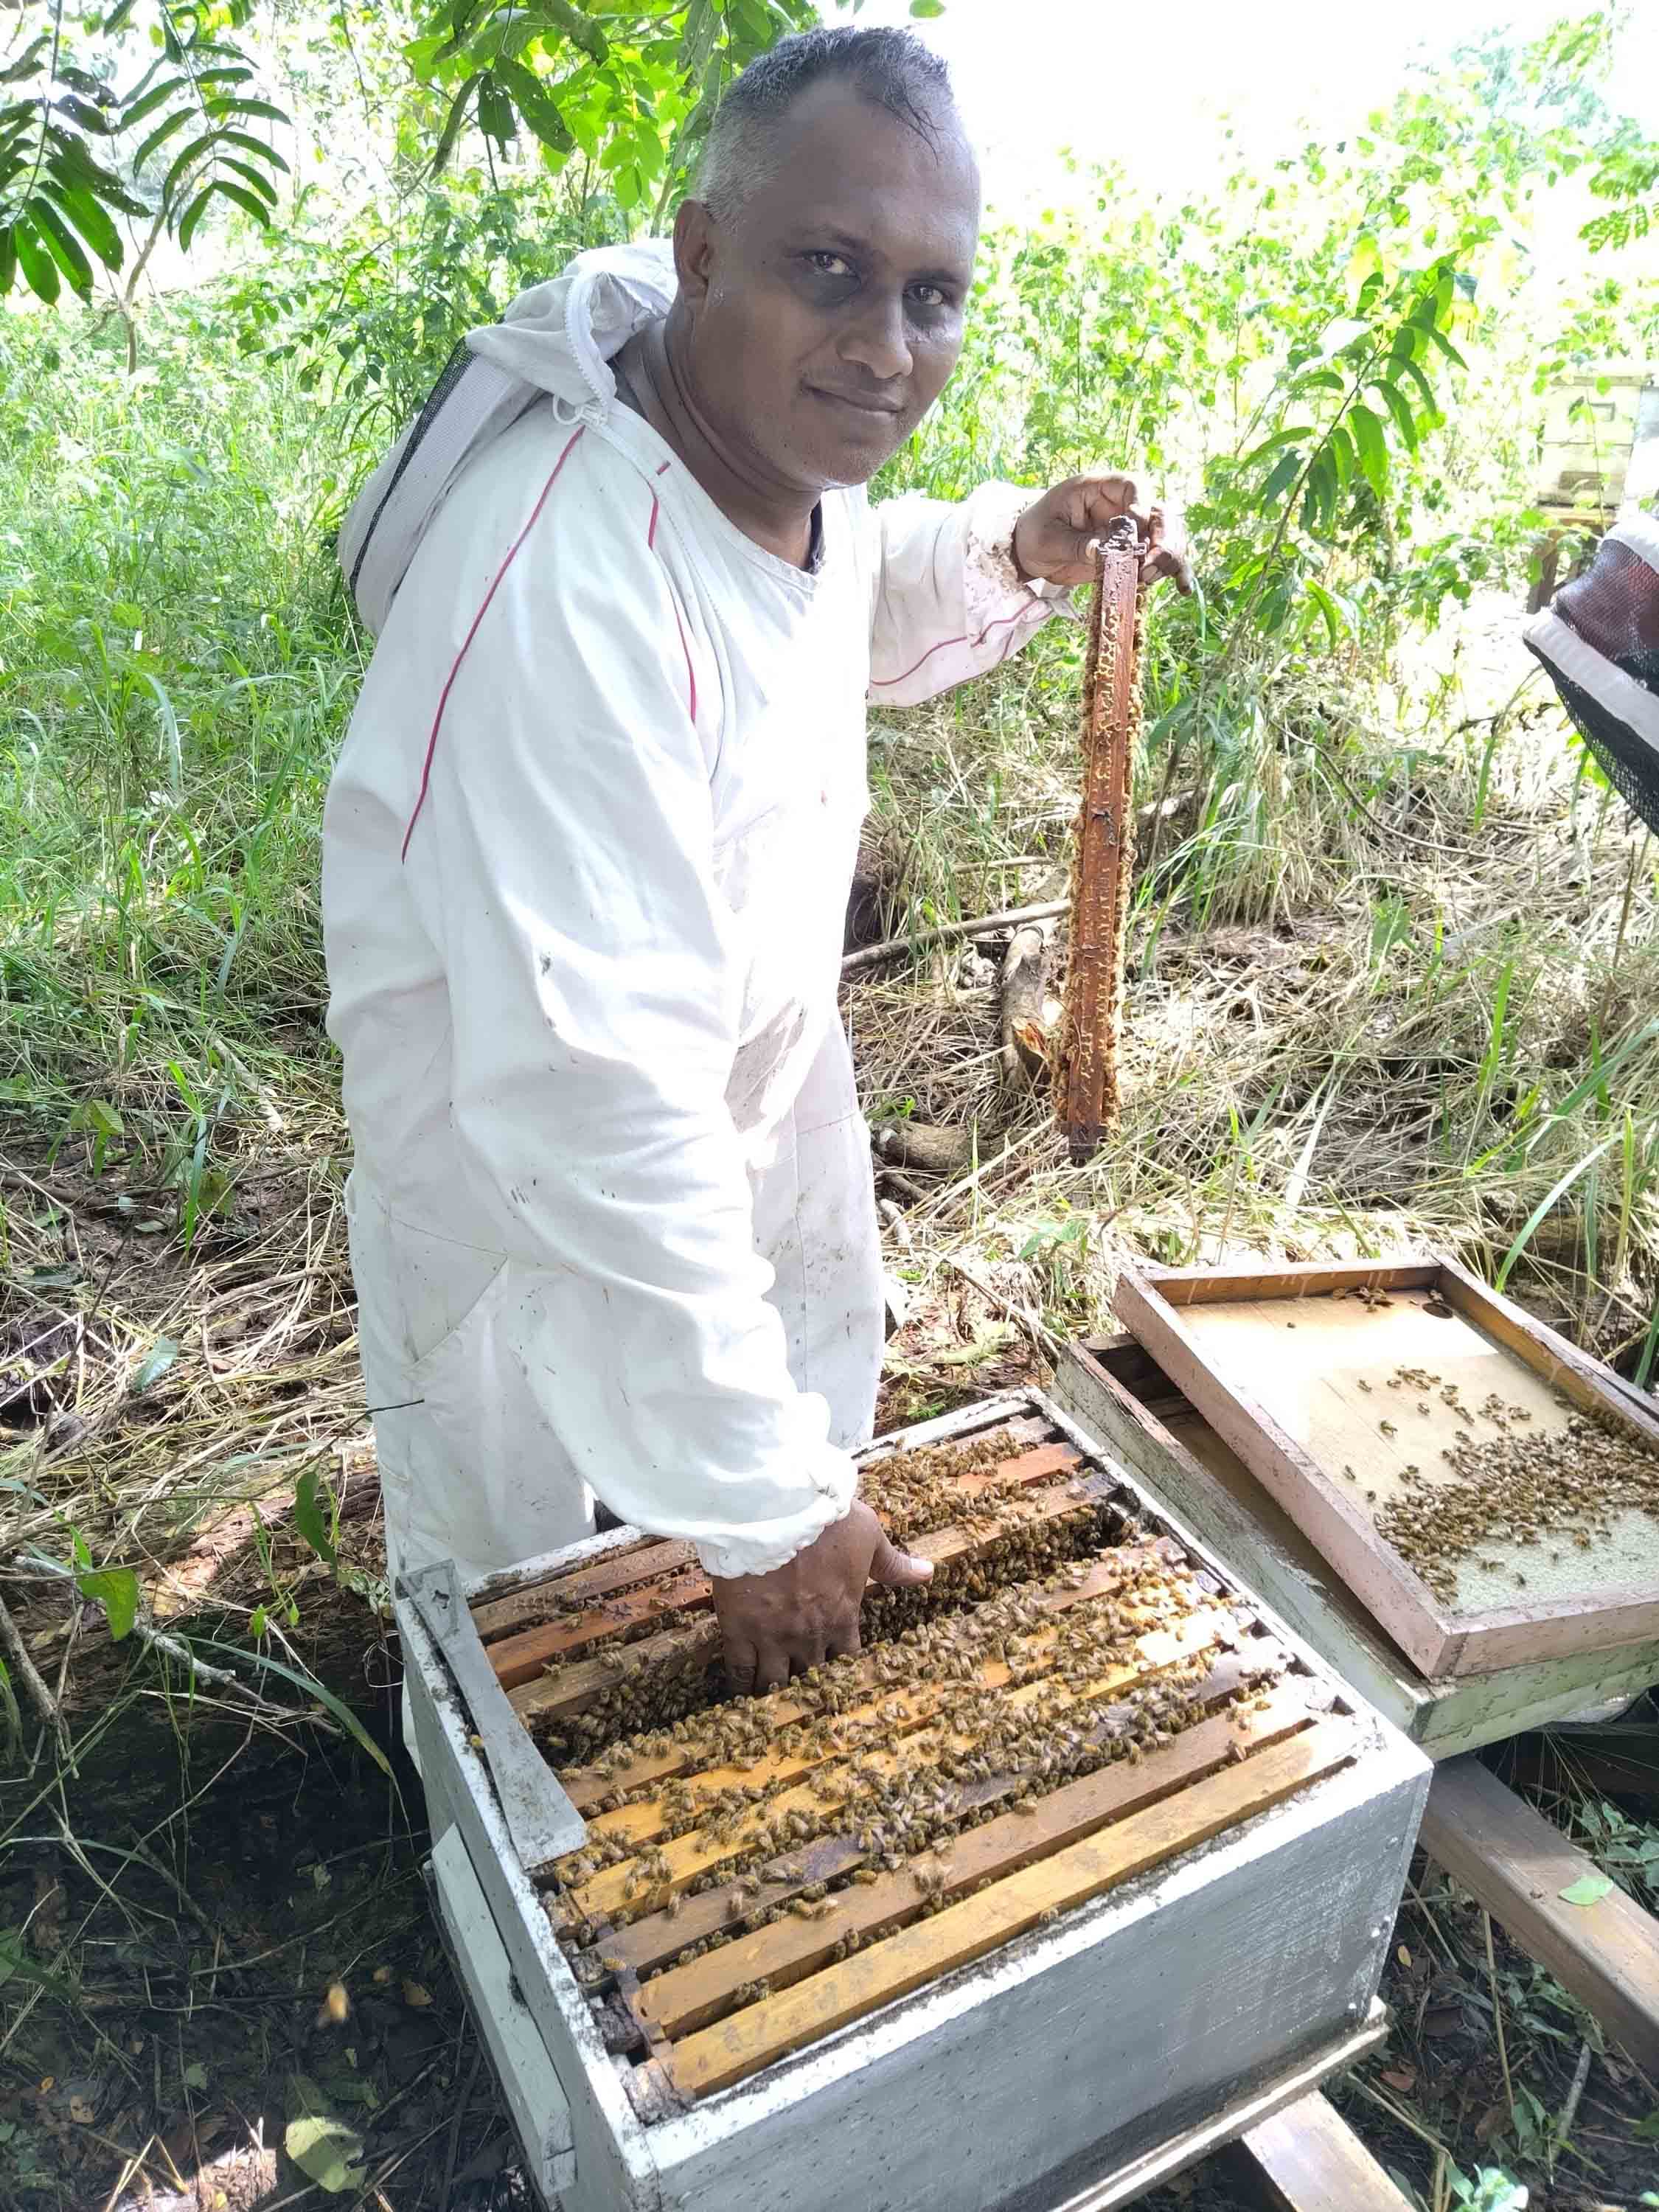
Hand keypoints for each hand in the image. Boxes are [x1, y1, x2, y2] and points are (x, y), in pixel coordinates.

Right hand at [711, 1501, 932, 1694]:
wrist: (776, 1508)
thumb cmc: (827, 1520)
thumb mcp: (870, 1536)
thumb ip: (893, 1563)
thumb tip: (928, 1573)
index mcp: (842, 1617)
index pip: (847, 1661)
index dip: (841, 1674)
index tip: (836, 1683)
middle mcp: (810, 1635)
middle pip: (811, 1677)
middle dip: (806, 1687)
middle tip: (799, 1698)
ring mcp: (773, 1636)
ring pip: (775, 1681)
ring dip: (773, 1693)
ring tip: (767, 1706)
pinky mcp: (740, 1629)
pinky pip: (739, 1670)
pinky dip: (739, 1686)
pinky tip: (737, 1697)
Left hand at [1012, 473, 1192, 593]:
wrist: (1028, 550)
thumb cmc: (1034, 533)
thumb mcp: (1046, 538)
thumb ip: (1074, 543)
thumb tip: (1101, 552)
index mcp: (1099, 489)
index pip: (1134, 485)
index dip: (1141, 503)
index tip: (1134, 525)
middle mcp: (1121, 506)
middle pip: (1160, 512)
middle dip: (1162, 538)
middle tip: (1149, 564)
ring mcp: (1130, 531)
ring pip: (1167, 536)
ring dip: (1169, 557)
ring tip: (1150, 577)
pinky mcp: (1131, 554)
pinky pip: (1159, 559)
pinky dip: (1174, 572)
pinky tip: (1183, 588)